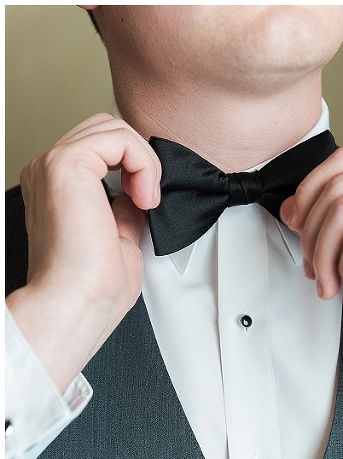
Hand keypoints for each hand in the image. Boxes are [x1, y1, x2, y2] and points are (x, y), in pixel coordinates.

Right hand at [6, 114, 159, 392]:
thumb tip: (142, 194)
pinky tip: (145, 196)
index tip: (149, 202)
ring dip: (145, 161)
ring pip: (113, 128)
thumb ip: (127, 209)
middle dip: (141, 158)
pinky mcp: (66, 164)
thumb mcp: (120, 237)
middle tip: (150, 198)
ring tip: (148, 199)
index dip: (137, 166)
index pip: (104, 149)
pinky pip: (119, 137)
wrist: (76, 304)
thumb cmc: (92, 287)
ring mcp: (54, 165)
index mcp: (59, 188)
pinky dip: (144, 163)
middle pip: (107, 129)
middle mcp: (50, 172)